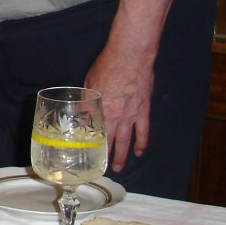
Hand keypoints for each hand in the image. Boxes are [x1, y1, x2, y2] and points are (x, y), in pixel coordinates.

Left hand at [85, 46, 152, 173]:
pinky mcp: (144, 111)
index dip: (88, 145)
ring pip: (126, 141)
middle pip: (108, 141)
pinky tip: (140, 152)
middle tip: (100, 168)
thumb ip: (86, 100)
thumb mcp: (89, 83)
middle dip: (103, 156)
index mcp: (99, 108)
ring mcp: (131, 115)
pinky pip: (143, 131)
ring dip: (122, 155)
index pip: (92, 132)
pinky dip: (141, 143)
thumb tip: (81, 112)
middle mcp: (115, 115)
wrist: (130, 56)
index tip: (84, 154)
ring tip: (118, 167)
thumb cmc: (108, 66)